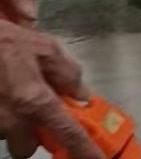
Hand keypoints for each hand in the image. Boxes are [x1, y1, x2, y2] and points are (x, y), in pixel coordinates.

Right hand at [0, 20, 97, 158]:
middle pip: (27, 147)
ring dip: (12, 123)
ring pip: (6, 136)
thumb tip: (81, 94)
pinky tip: (2, 91)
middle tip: (33, 112)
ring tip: (12, 92)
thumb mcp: (45, 48)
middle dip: (32, 134)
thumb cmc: (3, 40)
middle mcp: (10, 118)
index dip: (84, 150)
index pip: (67, 133)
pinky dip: (1, 114)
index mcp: (34, 100)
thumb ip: (68, 74)